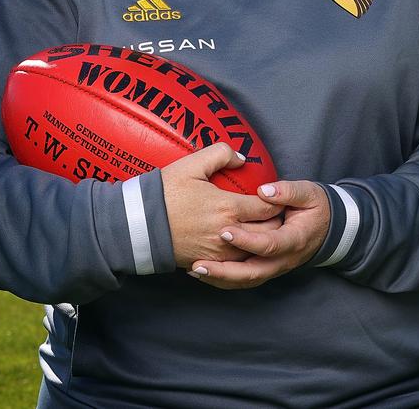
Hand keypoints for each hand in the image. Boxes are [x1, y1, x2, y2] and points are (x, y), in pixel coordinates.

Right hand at [160, 142, 283, 268]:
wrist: (139, 225)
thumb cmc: (165, 193)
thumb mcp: (191, 164)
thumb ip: (220, 154)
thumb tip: (241, 159)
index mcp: (229, 207)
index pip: (268, 207)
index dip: (278, 201)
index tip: (279, 196)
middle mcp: (230, 233)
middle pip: (269, 231)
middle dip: (276, 221)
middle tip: (275, 211)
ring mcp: (220, 252)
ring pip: (256, 250)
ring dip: (263, 239)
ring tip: (263, 227)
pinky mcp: (210, 264)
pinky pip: (238, 264)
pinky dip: (246, 253)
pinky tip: (244, 243)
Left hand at [188, 179, 329, 289]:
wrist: (326, 227)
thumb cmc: (314, 206)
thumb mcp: (308, 193)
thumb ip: (288, 191)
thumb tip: (264, 191)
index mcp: (294, 239)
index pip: (269, 245)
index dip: (246, 240)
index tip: (224, 232)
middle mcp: (283, 259)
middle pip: (252, 272)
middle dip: (224, 270)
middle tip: (199, 263)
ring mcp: (274, 268)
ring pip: (245, 281)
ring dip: (220, 278)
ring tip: (195, 270)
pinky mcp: (264, 269)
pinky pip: (242, 280)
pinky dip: (222, 279)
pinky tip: (202, 272)